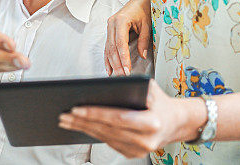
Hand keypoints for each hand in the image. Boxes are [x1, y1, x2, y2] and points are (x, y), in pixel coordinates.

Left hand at [59, 80, 195, 157]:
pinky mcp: (132, 154)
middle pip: (107, 130)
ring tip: (66, 120)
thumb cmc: (160, 101)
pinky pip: (108, 142)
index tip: (76, 108)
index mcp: (151, 123)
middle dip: (83, 122)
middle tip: (63, 114)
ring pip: (105, 138)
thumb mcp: (150, 89)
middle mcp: (145, 141)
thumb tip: (101, 87)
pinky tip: (79, 126)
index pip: (118, 118)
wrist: (175, 122)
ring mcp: (138, 151)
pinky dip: (93, 133)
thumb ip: (130, 86)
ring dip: (83, 129)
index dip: (95, 114)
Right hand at [105, 0, 150, 75]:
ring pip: (108, 48)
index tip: (127, 70)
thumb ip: (144, 40)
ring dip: (112, 63)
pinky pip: (107, 46)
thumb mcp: (147, 25)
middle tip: (123, 76)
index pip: (120, 43)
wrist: (141, 0)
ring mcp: (109, 26)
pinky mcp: (110, 30)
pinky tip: (109, 69)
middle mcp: (112, 23)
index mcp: (121, 20)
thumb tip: (142, 55)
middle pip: (112, 47)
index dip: (123, 58)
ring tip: (117, 75)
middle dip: (117, 64)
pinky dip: (108, 58)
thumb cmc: (145, 10)